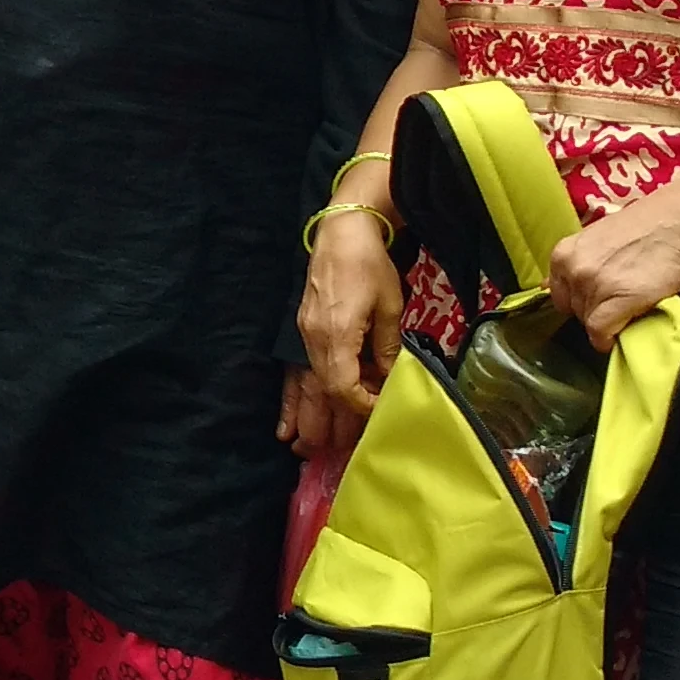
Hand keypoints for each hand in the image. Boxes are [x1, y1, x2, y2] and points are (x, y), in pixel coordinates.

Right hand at [292, 210, 401, 433]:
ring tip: (305, 446)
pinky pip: (295, 373)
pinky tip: (287, 423)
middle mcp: (313, 340)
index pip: (343, 386)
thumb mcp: (390, 307)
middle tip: (337, 450)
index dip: (363, 405)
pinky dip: (292, 400)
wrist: (341, 230)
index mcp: (336, 334)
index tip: (381, 410)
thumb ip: (388, 348)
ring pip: (304, 386)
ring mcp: (304, 335)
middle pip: (319, 392)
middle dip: (328, 423)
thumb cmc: (370, 265)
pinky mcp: (303, 329)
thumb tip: (392, 379)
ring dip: (308, 417)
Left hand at [548, 202, 679, 349]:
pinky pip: (600, 332)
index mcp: (563, 254)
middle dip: (593, 311)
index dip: (578, 302)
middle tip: (618, 303)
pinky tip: (621, 333)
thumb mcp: (596, 239)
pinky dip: (608, 339)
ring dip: (606, 321)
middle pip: (574, 310)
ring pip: (588, 322)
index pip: (558, 295)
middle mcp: (572, 270)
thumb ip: (578, 262)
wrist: (677, 222)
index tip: (597, 302)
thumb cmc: (643, 227)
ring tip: (628, 309)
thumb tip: (555, 288)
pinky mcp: (615, 303)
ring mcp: (593, 287)